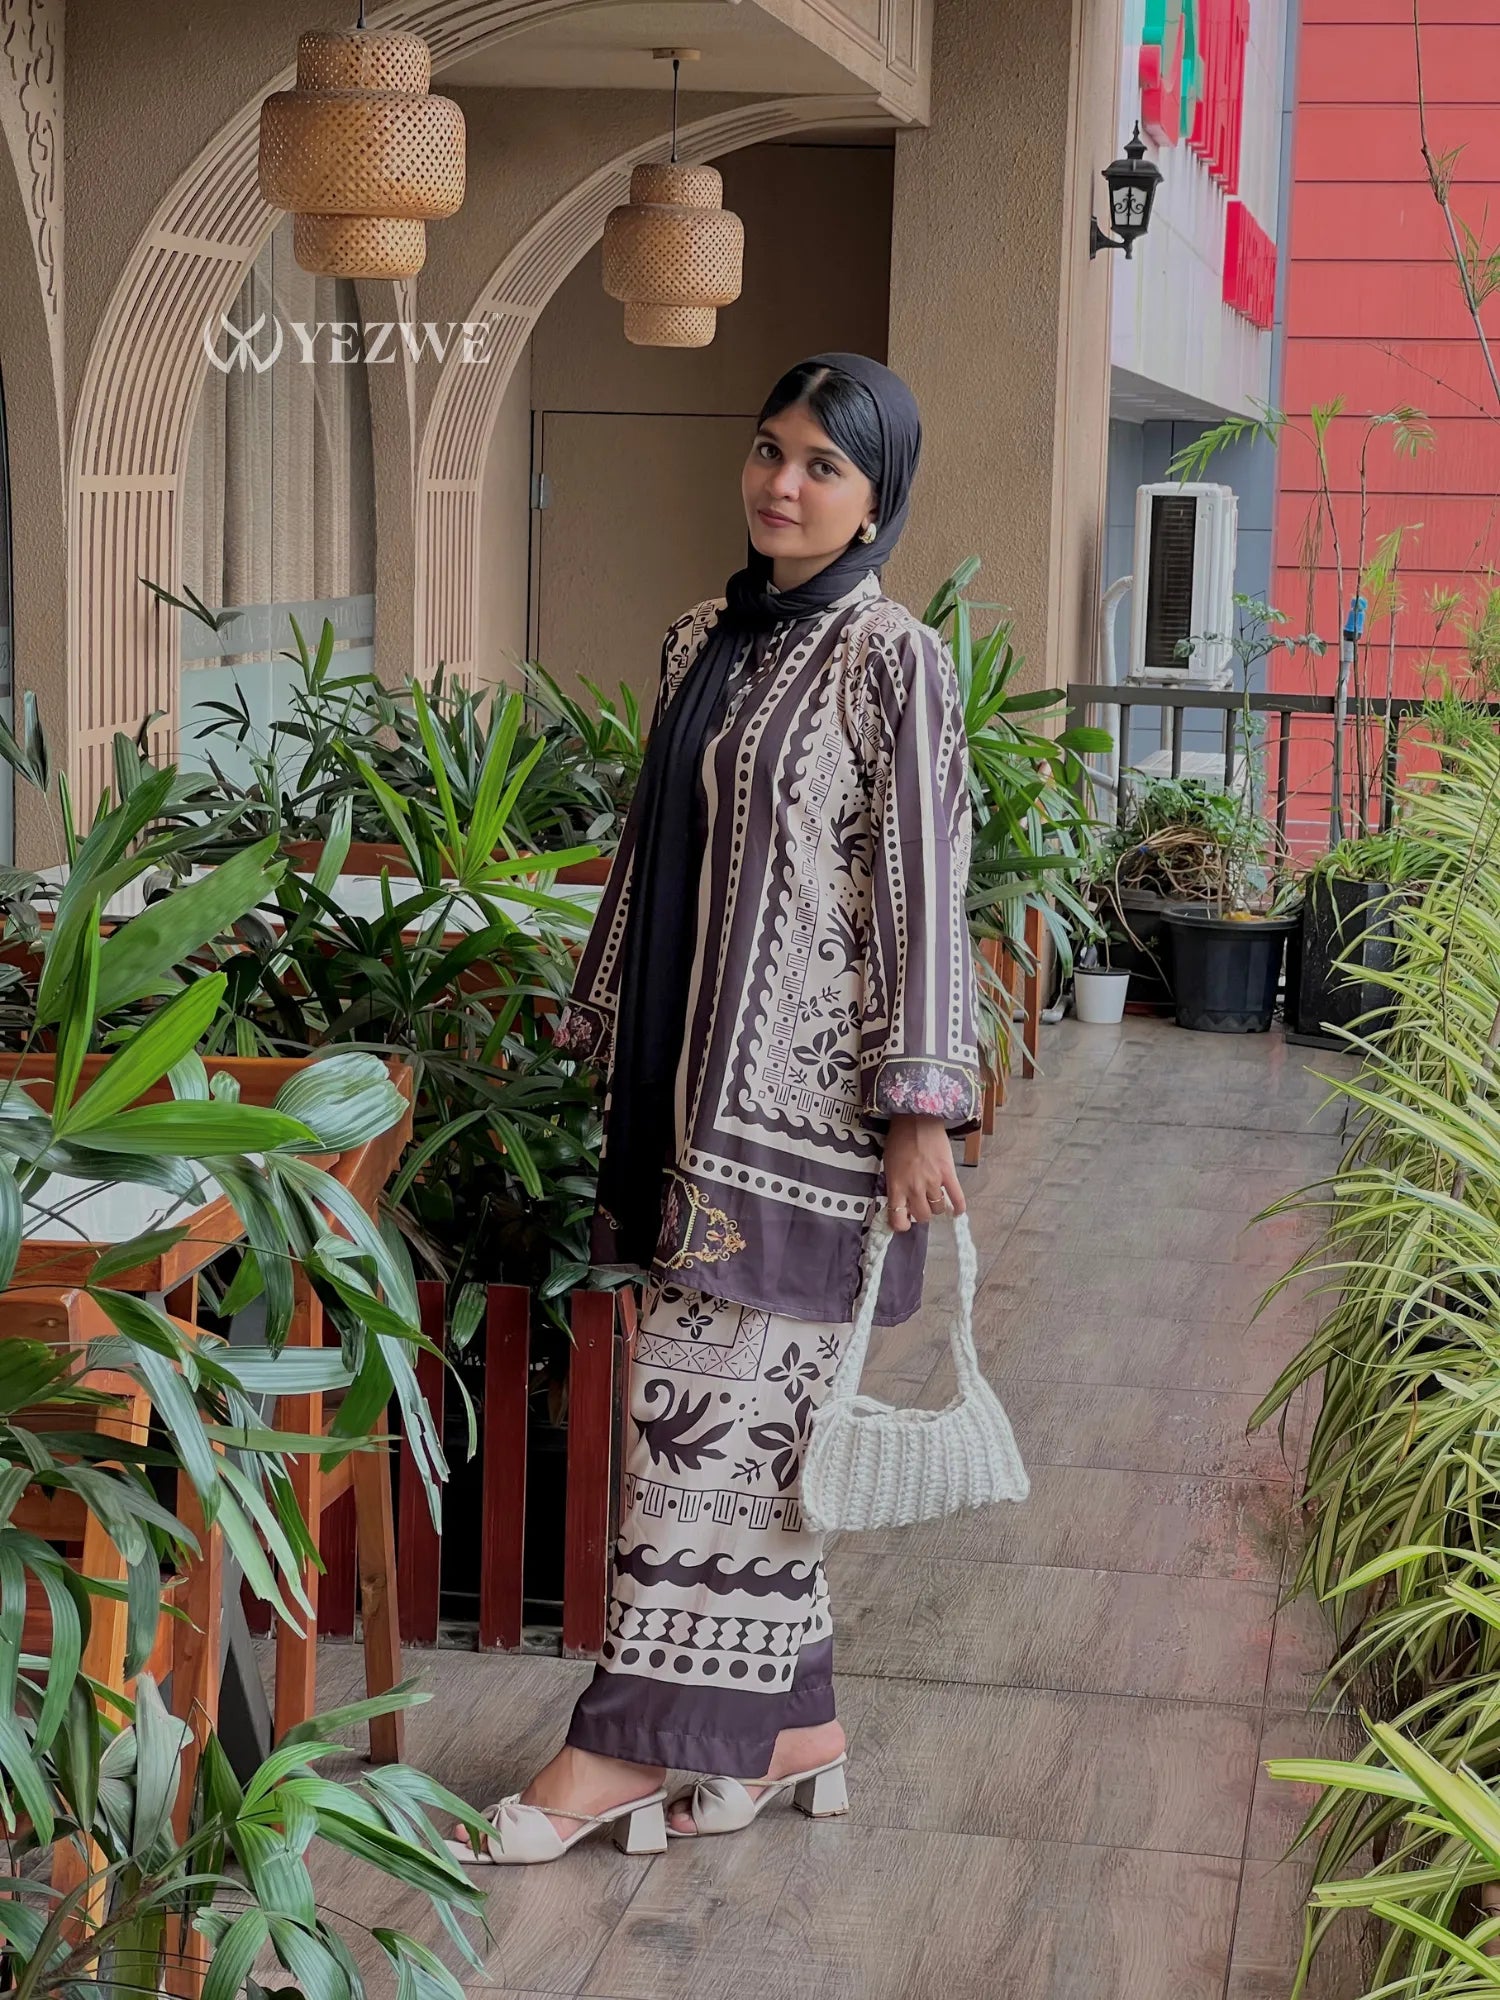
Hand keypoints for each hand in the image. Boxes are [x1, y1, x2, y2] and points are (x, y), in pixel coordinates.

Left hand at [882, 1114, 966, 1231]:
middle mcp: (914, 1187)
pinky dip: (959, 1207)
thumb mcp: (889, 1165)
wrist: (916, 1119)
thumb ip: (895, 1185)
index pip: (898, 1219)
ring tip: (936, 1199)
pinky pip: (957, 1197)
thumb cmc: (899, 1140)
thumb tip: (902, 1202)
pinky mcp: (948, 1173)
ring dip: (937, 1206)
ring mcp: (933, 1181)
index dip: (901, 1225)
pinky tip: (957, 1211)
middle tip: (922, 1206)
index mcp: (896, 1185)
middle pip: (922, 1216)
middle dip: (922, 1214)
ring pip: (938, 1208)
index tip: (904, 1222)